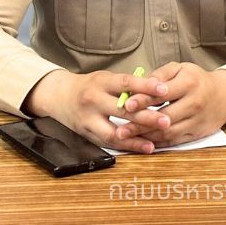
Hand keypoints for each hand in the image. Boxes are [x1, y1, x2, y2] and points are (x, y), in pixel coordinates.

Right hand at [22, 69, 170, 153]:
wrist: (58, 96)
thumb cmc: (88, 86)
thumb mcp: (104, 78)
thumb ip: (126, 85)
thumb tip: (154, 87)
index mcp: (100, 82)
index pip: (125, 83)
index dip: (145, 87)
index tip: (164, 90)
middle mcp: (93, 101)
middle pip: (121, 110)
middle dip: (145, 117)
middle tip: (166, 120)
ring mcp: (88, 120)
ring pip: (114, 132)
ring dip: (137, 138)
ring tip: (156, 140)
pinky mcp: (87, 135)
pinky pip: (109, 143)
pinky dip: (128, 146)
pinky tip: (144, 147)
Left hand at [116, 63, 225, 147]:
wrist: (225, 95)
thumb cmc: (197, 79)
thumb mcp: (180, 68)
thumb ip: (160, 75)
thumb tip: (140, 83)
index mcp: (189, 83)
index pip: (162, 93)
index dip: (143, 99)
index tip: (126, 104)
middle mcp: (194, 103)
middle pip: (163, 117)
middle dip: (140, 123)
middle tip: (120, 128)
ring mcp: (196, 121)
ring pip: (167, 132)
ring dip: (145, 136)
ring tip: (126, 136)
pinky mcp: (196, 134)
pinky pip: (174, 141)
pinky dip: (157, 143)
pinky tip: (142, 141)